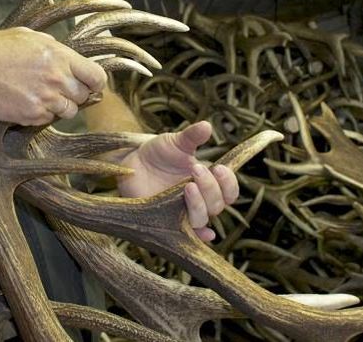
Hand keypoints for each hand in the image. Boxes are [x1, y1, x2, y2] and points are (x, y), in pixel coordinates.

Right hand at [0, 27, 106, 125]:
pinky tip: (25, 101)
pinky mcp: (33, 115)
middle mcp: (58, 78)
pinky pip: (48, 119)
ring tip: (39, 95)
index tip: (90, 84)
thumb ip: (52, 45)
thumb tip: (65, 52)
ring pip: (68, 111)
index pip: (96, 76)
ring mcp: (46, 99)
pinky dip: (40, 114)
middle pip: (84, 96)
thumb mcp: (27, 36)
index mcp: (60, 56)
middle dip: (75, 94)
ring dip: (59, 106)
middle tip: (58, 89)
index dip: (96, 82)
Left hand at [117, 121, 238, 240]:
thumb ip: (192, 136)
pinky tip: (206, 233)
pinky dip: (200, 236)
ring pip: (203, 218)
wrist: (133, 163)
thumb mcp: (176, 141)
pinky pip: (188, 235)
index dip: (228, 182)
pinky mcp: (168, 222)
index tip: (219, 168)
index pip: (229, 190)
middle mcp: (200, 200)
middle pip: (217, 204)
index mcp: (207, 181)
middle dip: (210, 187)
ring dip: (200, 204)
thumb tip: (207, 126)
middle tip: (196, 170)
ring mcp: (184, 212)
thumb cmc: (159, 152)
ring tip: (187, 186)